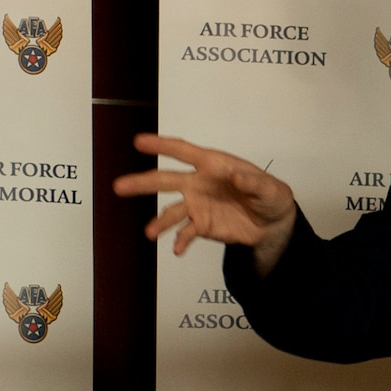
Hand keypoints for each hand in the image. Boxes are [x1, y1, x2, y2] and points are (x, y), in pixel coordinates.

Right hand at [112, 134, 296, 274]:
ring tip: (150, 233)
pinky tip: (178, 249)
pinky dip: (180, 240)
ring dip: (159, 222)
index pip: (184, 151)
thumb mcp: (270, 189)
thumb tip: (237, 175)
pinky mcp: (201, 225)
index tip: (138, 141)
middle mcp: (198, 183)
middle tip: (118, 186)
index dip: (162, 145)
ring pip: (170, 211)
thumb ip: (254, 183)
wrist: (272, 225)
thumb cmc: (270, 197)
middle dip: (142, 182)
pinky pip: (185, 233)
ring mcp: (197, 205)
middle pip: (165, 180)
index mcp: (213, 165)